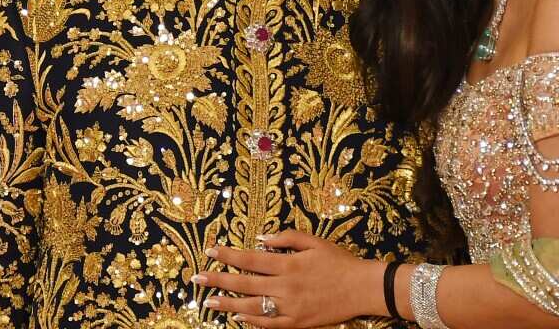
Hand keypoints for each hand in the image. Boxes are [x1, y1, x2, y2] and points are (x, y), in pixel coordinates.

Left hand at [194, 230, 382, 327]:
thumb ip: (287, 237)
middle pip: (244, 284)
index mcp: (288, 264)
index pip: (250, 259)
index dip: (228, 256)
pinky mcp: (296, 323)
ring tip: (208, 301)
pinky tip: (237, 317)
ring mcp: (290, 307)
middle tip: (197, 278)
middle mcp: (285, 286)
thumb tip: (261, 239)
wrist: (361, 288)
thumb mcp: (314, 241)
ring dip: (227, 304)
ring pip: (252, 307)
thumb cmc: (338, 262)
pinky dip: (251, 321)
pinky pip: (269, 324)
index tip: (210, 252)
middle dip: (218, 280)